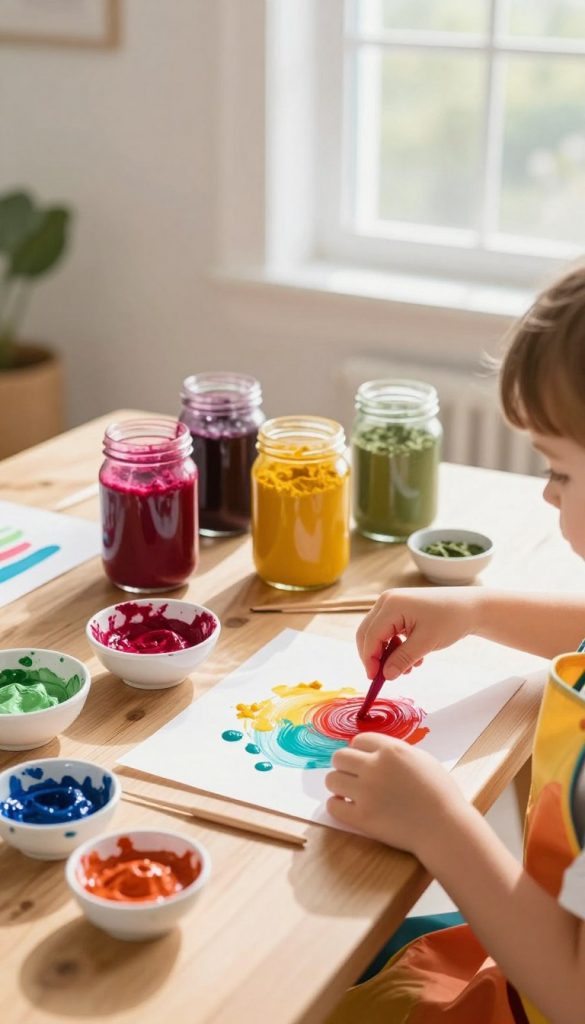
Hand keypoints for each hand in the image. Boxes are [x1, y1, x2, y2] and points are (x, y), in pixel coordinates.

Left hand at [325, 733, 464, 857]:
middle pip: (339, 757)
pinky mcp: (362, 818)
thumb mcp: (422, 760)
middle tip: (354, 777)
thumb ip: (396, 752)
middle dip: (345, 766)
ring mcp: (366, 793)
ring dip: (339, 785)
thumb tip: (376, 752)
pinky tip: (347, 807)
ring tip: (349, 793)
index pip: (358, 740)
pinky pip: (333, 806)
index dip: (361, 751)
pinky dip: (337, 806)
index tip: (365, 761)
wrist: (445, 828)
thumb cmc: (440, 793)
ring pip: (332, 780)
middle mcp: (375, 767)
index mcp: (391, 750)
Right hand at [357, 587, 480, 680]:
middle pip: (368, 633)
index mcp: (391, 605)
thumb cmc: (450, 619)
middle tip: (384, 676)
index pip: (370, 635)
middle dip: (374, 656)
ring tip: (407, 669)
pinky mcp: (400, 610)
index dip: (369, 659)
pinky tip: (412, 659)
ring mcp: (393, 604)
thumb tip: (386, 675)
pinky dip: (395, 647)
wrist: (470, 607)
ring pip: (378, 634)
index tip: (375, 679)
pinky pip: (389, 631)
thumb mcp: (426, 642)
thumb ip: (403, 659)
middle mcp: (387, 601)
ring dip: (387, 654)